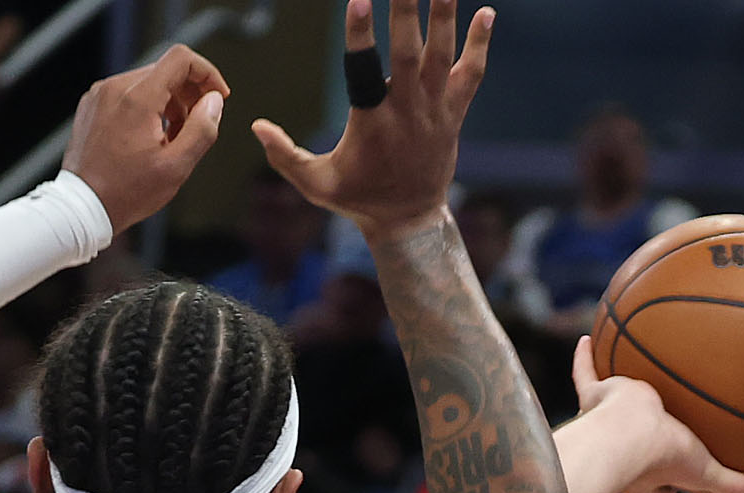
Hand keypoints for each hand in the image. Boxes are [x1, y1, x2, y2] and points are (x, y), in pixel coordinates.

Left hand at [62, 45, 229, 233]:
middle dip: (190, 94)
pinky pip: (128, 94)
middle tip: (198, 125)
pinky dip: (147, 107)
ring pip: (148, 82)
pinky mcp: (93, 105)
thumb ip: (202, 129)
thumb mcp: (176, 167)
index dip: (207, 73)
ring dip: (170, 102)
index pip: (181, 59)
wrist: (82, 207)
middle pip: (166, 70)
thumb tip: (214, 102)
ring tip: (174, 138)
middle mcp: (116, 88)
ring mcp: (101, 95)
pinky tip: (151, 138)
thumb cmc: (126, 193)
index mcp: (137, 98)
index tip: (217, 96)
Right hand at [252, 0, 492, 239]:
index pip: (362, 72)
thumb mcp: (316, 184)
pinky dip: (479, 45)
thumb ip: (284, 156)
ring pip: (441, 57)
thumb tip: (256, 126)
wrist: (409, 220)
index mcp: (371, 124)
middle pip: (409, 54)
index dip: (359, 35)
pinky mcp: (453, 114)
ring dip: (444, 16)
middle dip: (407, 11)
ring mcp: (433, 111)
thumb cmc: (358, 198)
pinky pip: (470, 75)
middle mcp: (406, 112)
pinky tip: (487, 13)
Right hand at [567, 338, 743, 492]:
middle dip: (639, 447)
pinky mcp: (595, 398)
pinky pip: (587, 376)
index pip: (657, 488)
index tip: (673, 487)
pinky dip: (584, 359)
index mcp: (645, 474)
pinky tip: (585, 339)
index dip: (664, 489)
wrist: (624, 434)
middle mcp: (621, 451)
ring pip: (607, 413)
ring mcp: (605, 423)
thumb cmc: (662, 456)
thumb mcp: (703, 470)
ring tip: (621, 385)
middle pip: (632, 451)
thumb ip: (730, 483)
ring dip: (613, 401)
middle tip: (652, 434)